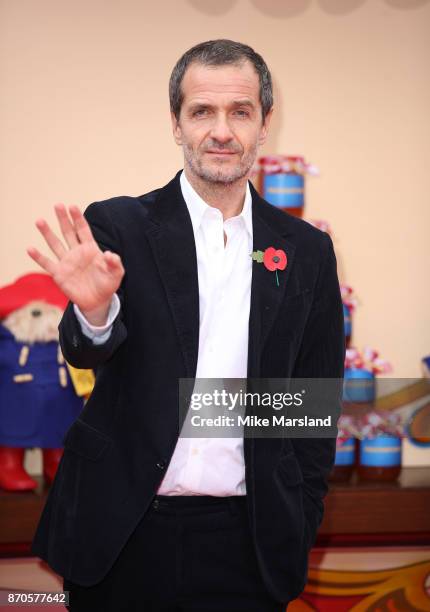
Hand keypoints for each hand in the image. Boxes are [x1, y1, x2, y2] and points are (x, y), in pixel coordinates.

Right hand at [27, 204, 124, 323]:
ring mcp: (66, 262)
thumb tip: (109, 254)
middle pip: (68, 232)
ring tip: (40, 221)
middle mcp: (76, 252)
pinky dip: (38, 257)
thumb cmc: (108, 284)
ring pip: (55, 244)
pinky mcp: (59, 274)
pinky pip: (47, 263)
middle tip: (57, 205)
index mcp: (90, 249)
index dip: (78, 218)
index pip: (83, 230)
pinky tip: (30, 248)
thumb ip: (115, 263)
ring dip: (47, 233)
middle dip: (63, 219)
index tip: (72, 206)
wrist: (98, 301)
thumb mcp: (116, 273)